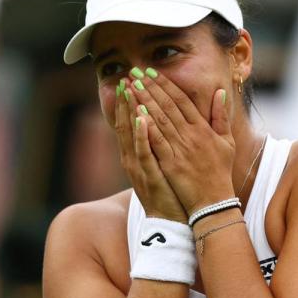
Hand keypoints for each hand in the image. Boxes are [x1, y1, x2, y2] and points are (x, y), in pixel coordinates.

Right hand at [114, 78, 186, 221]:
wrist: (172, 220)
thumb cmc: (170, 191)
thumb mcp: (161, 164)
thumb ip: (159, 144)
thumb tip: (159, 126)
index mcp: (138, 154)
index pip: (131, 122)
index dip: (129, 102)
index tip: (129, 80)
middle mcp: (134, 158)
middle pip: (127, 124)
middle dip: (127, 100)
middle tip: (126, 77)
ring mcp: (140, 167)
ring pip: (132, 134)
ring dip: (131, 111)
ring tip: (130, 89)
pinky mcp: (150, 176)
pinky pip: (144, 153)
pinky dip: (142, 135)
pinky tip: (143, 118)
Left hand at [125, 68, 235, 213]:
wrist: (214, 202)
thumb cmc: (220, 172)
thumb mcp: (227, 141)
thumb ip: (221, 116)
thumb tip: (219, 92)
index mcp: (203, 128)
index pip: (181, 100)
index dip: (165, 84)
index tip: (151, 71)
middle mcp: (191, 135)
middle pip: (167, 105)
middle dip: (150, 87)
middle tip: (134, 71)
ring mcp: (180, 149)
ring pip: (160, 119)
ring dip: (144, 101)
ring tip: (130, 86)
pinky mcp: (171, 163)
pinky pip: (157, 141)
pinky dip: (147, 127)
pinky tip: (136, 113)